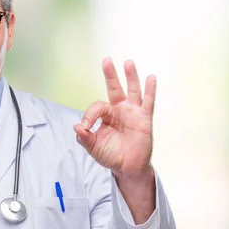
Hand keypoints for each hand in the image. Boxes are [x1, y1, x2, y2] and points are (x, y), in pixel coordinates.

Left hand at [74, 58, 154, 176]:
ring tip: (128, 63)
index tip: (86, 127)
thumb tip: (77, 126)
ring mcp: (132, 112)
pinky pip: (148, 102)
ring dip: (130, 77)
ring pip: (132, 90)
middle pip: (114, 88)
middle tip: (106, 60)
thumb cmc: (110, 155)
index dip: (90, 115)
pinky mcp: (144, 119)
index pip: (97, 107)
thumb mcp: (93, 147)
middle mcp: (119, 110)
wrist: (127, 168)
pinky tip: (150, 78)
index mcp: (106, 115)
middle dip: (110, 75)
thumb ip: (84, 137)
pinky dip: (150, 90)